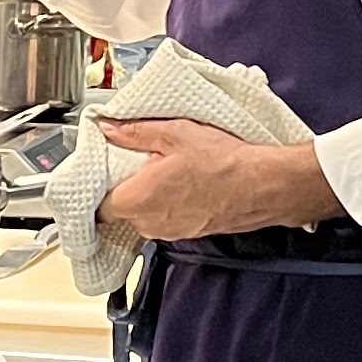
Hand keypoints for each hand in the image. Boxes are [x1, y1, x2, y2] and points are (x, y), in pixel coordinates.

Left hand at [96, 116, 337, 246]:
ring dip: (148, 198)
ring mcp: (170, 232)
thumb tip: (108, 128)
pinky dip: (168, 205)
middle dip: (126, 189)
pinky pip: (165, 220)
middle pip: (122, 210)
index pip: (99, 206)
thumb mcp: (174, 133)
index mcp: (138, 200)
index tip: (103, 173)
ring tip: (164, 172)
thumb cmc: (222, 162)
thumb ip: (134, 133)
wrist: (262, 186)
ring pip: (144, 216)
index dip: (100, 188)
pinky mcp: (188, 234)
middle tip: (138, 164)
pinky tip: (183, 185)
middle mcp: (150, 223)